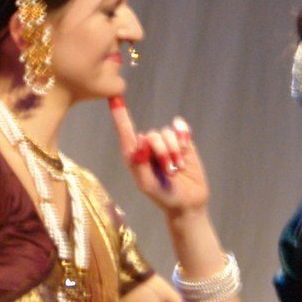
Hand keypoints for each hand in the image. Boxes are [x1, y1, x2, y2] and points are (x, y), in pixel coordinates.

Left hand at [108, 97, 209, 216]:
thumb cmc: (164, 197)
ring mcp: (167, 143)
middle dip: (163, 153)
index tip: (113, 97)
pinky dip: (184, 135)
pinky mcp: (183, 143)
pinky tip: (186, 147)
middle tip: (169, 170)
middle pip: (154, 135)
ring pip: (168, 133)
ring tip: (178, 168)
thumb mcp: (148, 185)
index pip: (126, 132)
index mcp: (135, 156)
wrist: (189, 204)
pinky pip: (180, 128)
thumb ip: (141, 163)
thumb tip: (141, 138)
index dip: (120, 114)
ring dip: (175, 152)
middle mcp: (149, 146)